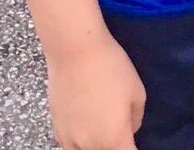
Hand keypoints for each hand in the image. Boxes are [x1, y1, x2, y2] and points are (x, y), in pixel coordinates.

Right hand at [46, 33, 144, 149]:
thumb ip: (135, 118)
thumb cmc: (111, 69)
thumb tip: (129, 129)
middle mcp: (89, 147)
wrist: (75, 53)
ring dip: (96, 145)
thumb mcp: (137, 91)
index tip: (133, 142)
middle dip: (115, 145)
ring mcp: (69, 140)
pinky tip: (86, 122)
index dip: (133, 149)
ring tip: (103, 125)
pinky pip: (71, 145)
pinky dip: (80, 141)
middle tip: (118, 126)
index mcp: (114, 140)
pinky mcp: (56, 129)